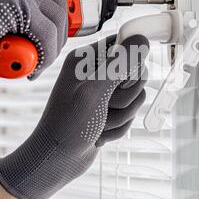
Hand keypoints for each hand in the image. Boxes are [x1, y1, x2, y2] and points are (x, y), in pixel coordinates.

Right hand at [0, 0, 100, 83]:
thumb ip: (14, 10)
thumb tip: (44, 24)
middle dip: (63, 30)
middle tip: (54, 52)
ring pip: (55, 17)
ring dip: (51, 48)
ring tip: (37, 65)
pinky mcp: (11, 0)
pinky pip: (46, 33)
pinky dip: (44, 55)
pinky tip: (29, 69)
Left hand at [0, 35, 149, 198]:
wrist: (56, 160)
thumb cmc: (69, 125)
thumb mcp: (95, 91)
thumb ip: (120, 64)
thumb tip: (142, 38)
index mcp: (86, 59)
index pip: (125, 45)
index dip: (130, 65)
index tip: (119, 83)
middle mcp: (94, 72)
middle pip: (135, 73)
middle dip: (125, 97)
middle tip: (104, 106)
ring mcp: (102, 92)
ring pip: (135, 96)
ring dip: (122, 115)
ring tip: (100, 122)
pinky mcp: (108, 109)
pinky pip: (130, 112)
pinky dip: (119, 126)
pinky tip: (100, 133)